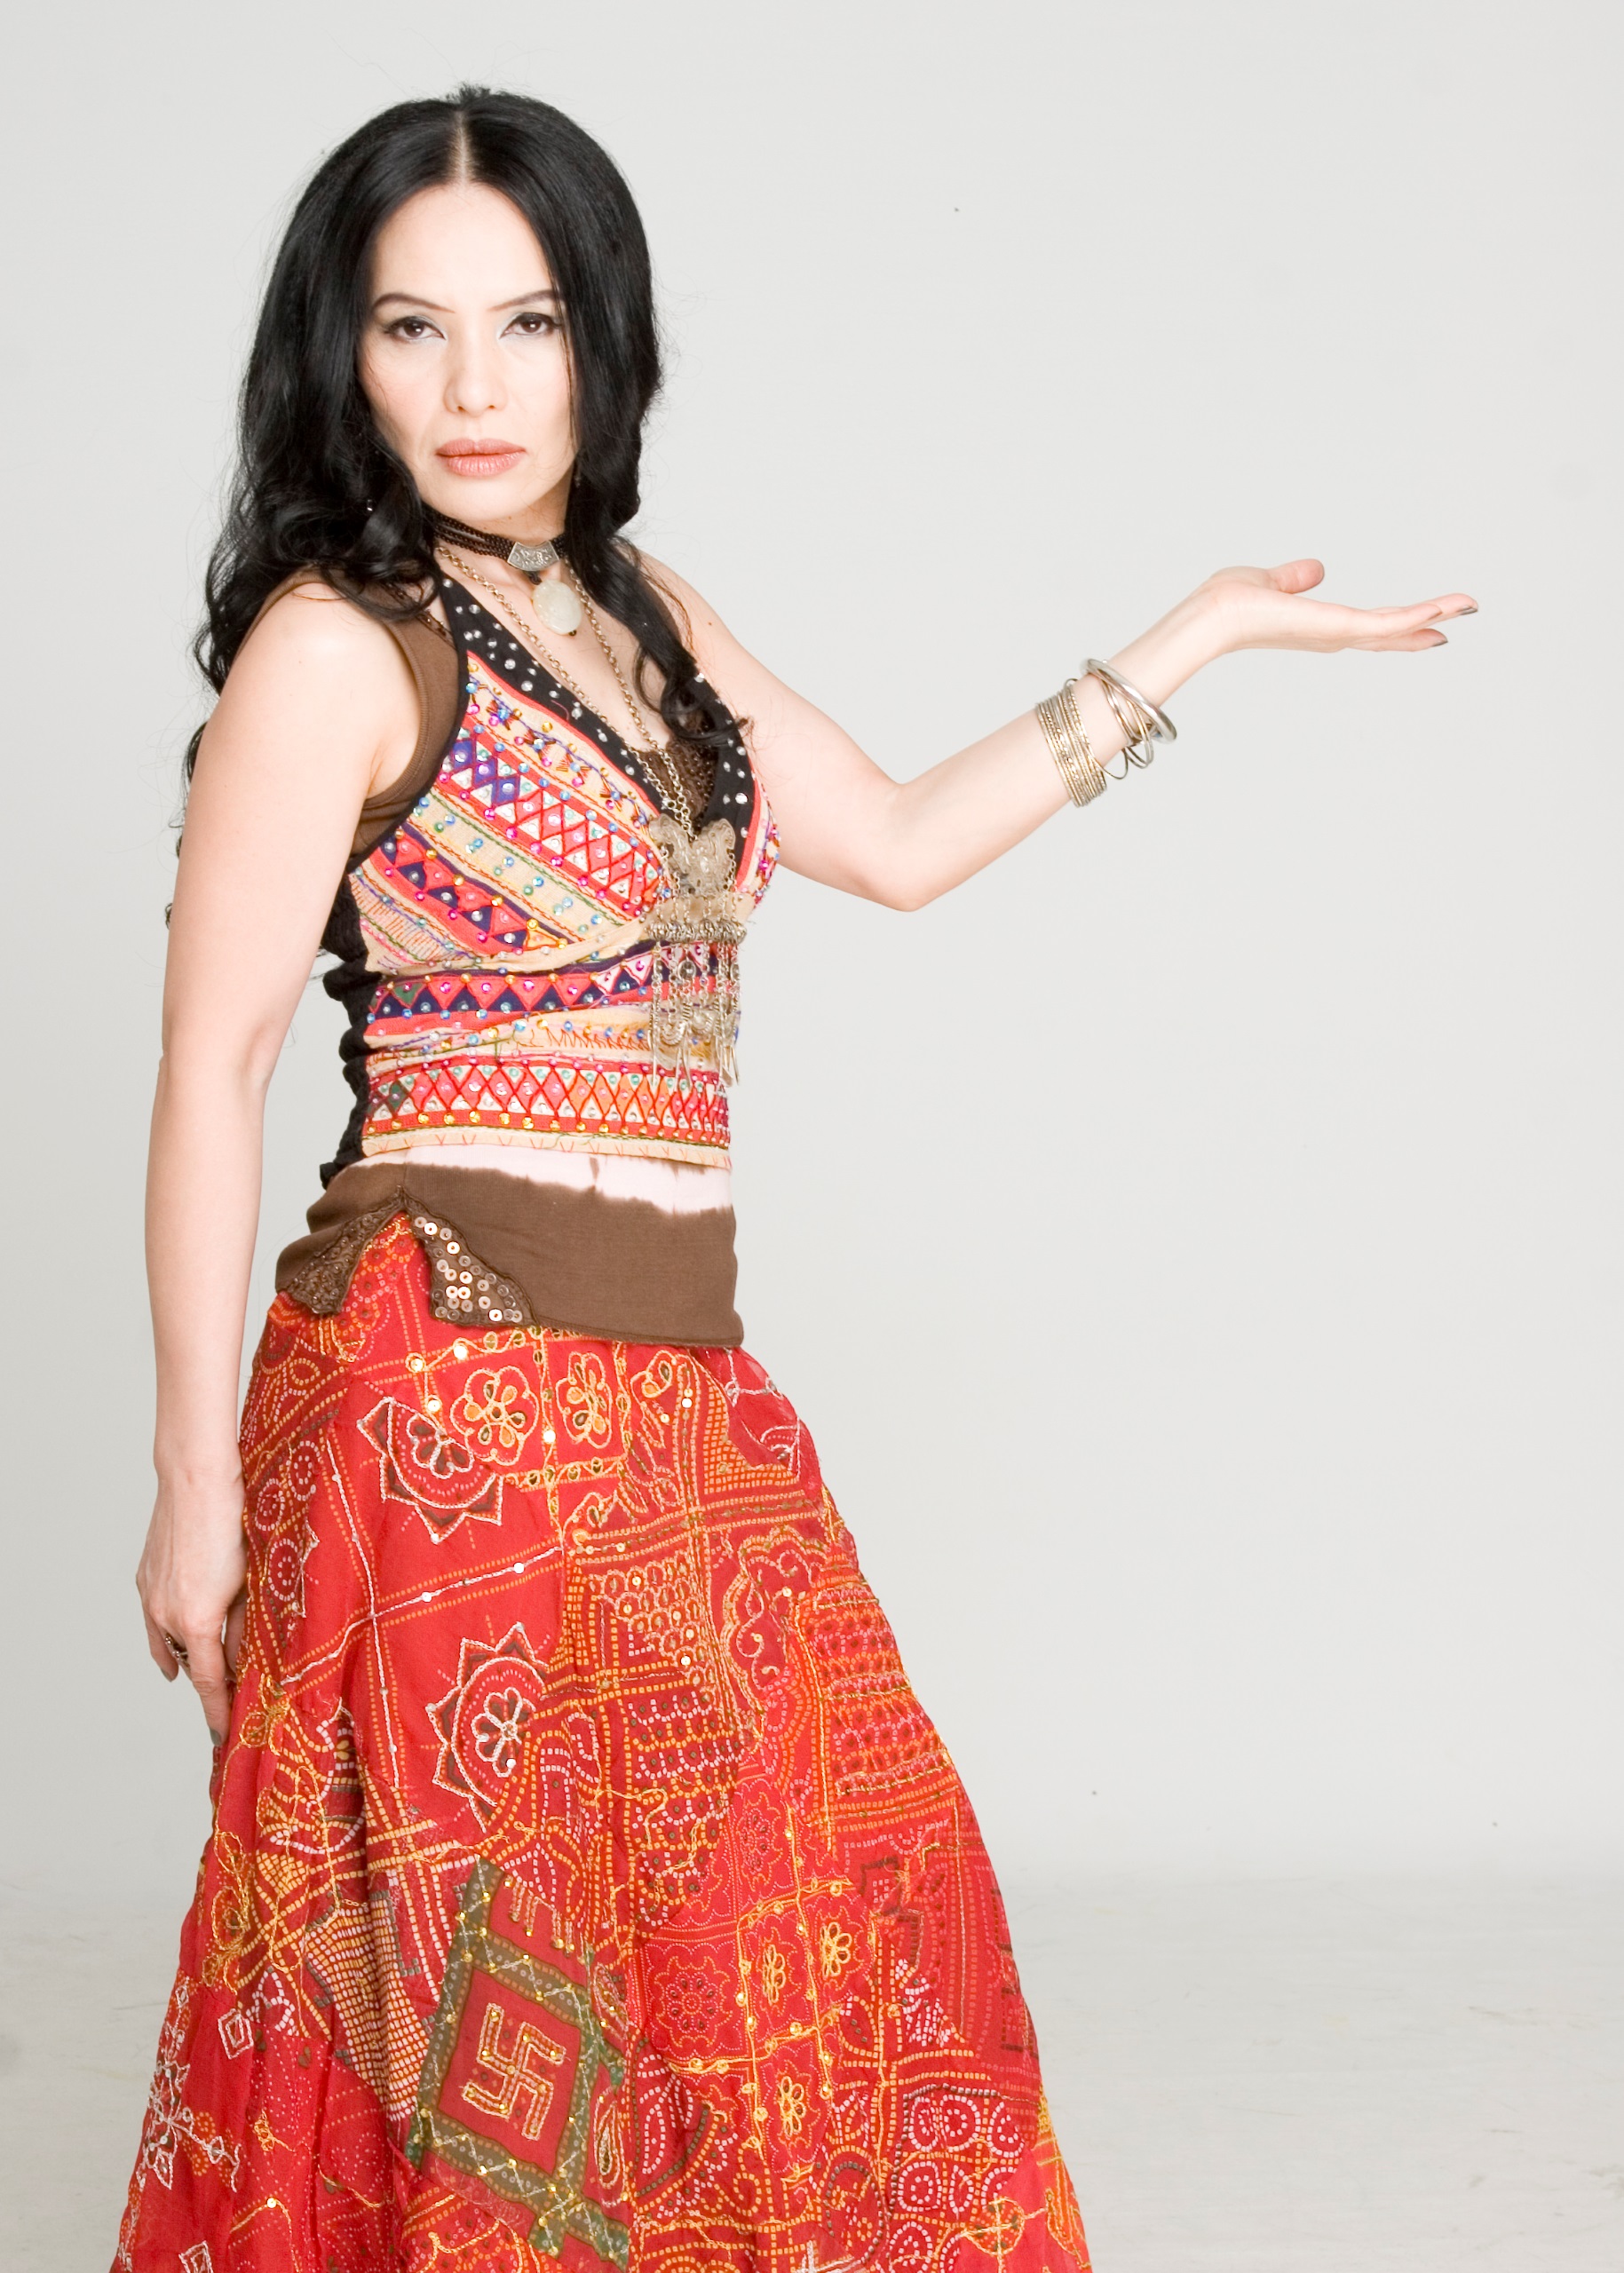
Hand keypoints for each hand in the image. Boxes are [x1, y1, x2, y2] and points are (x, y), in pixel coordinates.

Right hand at [137, 1474, 248, 1746]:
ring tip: (211, 1678)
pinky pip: (154, 1623)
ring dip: (191, 1660)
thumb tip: (246, 1661)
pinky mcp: (144, 1580)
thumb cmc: (236, 1524)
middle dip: (212, 1683)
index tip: (223, 1736)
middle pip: (192, 1665)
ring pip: (171, 1644)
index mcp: (198, 1621)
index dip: (218, 1712)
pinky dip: (168, 1640)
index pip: (210, 1682)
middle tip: (234, 1700)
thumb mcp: (253, 1582)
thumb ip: (247, 1628)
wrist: (197, 1480)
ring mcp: (150, 1597)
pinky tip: (175, 1651)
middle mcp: (167, 1615)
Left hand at [1199, 558, 1477, 655]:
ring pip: (1395, 627)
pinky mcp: (1336, 628)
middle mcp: (1331, 636)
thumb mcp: (1271, 582)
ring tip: (1468, 605)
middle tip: (1464, 613)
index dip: (1400, 625)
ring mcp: (1336, 634)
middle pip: (1389, 632)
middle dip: (1426, 624)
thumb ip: (1296, 579)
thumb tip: (1317, 570)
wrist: (1212, 615)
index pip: (1368, 626)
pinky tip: (1440, 610)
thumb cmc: (1229, 603)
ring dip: (1433, 614)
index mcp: (1319, 626)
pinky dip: (1413, 616)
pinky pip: (1383, 623)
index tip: (1431, 620)